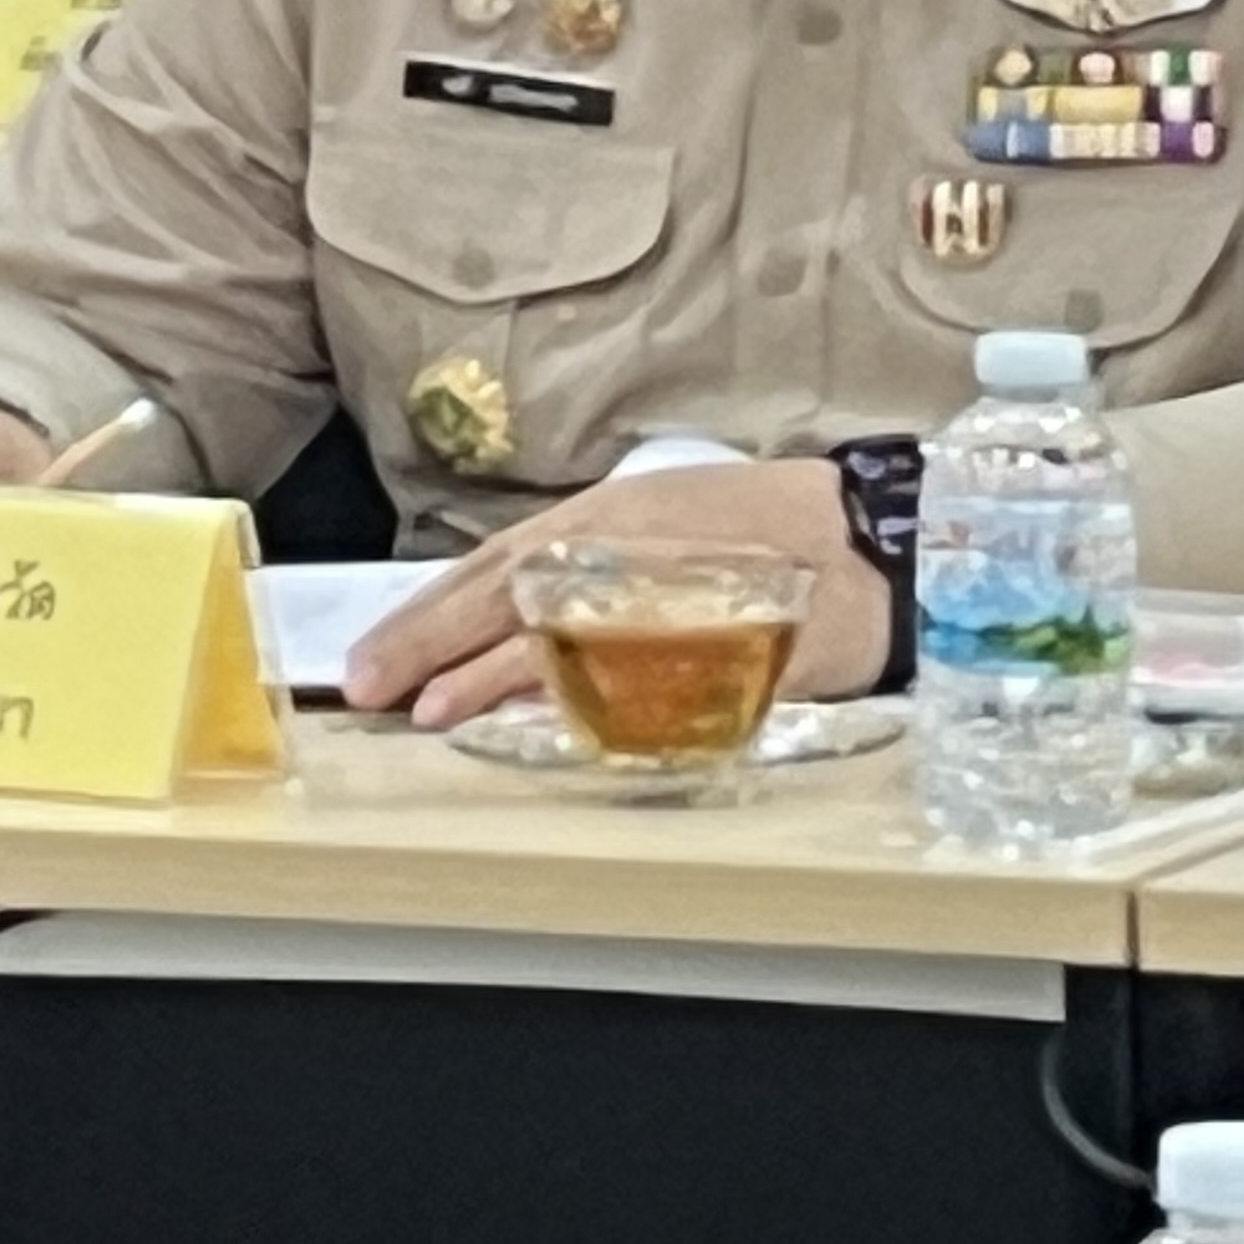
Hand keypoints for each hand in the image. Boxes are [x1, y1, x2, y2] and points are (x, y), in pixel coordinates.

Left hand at [340, 460, 890, 730]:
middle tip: (368, 681)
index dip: (429, 609)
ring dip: (488, 674)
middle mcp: (626, 545)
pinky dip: (583, 701)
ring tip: (431, 709)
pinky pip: (636, 675)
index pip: (496, 562)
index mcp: (608, 516)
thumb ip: (588, 567)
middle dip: (432, 639)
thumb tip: (506, 618)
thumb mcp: (660, 528)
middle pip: (509, 592)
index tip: (374, 650)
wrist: (874, 540)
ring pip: (559, 631)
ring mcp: (667, 590)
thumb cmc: (765, 532)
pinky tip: (539, 726)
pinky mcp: (713, 637)